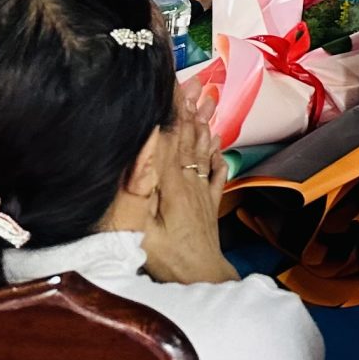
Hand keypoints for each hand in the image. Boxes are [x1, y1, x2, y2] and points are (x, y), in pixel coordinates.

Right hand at [142, 93, 233, 284]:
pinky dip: (215, 152)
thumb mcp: (142, 226)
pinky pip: (214, 170)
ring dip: (203, 123)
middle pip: (188, 137)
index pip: (169, 136)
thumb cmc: (166, 257)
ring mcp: (202, 191)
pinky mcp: (209, 204)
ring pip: (203, 149)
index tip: (168, 82)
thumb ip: (141, 185)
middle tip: (189, 79)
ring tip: (205, 99)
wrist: (201, 279)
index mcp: (172, 183)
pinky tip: (217, 141)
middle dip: (188, 108)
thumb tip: (148, 143)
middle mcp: (190, 180)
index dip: (169, 109)